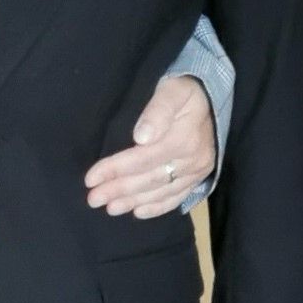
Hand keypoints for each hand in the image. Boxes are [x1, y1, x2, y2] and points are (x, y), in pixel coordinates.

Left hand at [85, 72, 218, 217]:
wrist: (212, 97)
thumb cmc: (184, 91)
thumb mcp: (172, 91)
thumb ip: (158, 111)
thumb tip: (141, 136)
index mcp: (184, 138)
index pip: (143, 158)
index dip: (116, 169)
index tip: (91, 178)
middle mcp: (193, 159)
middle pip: (150, 179)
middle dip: (119, 190)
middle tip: (93, 199)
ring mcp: (197, 171)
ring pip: (161, 191)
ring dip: (134, 202)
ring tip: (110, 208)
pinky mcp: (199, 177)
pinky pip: (177, 197)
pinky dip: (157, 207)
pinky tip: (138, 212)